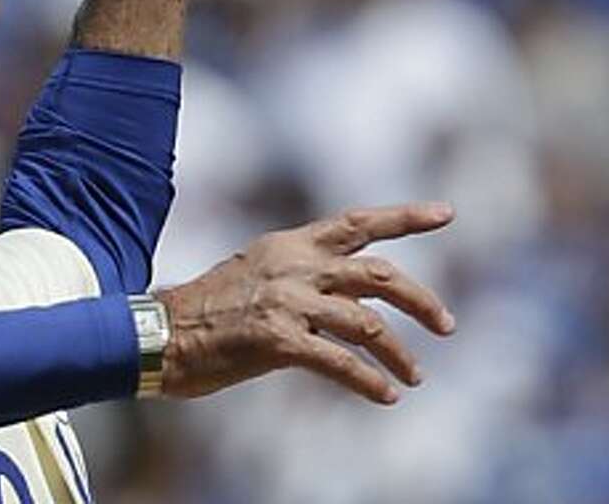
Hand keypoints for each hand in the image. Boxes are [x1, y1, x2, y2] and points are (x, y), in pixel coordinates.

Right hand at [154, 202, 456, 404]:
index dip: (405, 217)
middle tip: (447, 325)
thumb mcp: (257, 274)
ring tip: (415, 376)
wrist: (160, 333)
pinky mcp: (278, 340)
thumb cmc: (207, 310)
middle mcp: (294, 266)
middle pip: (378, 274)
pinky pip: (341, 363)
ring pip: (368, 324)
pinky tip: (385, 396)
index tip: (446, 213)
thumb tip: (350, 302)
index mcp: (289, 245)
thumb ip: (303, 278)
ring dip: (399, 353)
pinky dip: (369, 381)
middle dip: (421, 299)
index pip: (357, 222)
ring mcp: (287, 302)